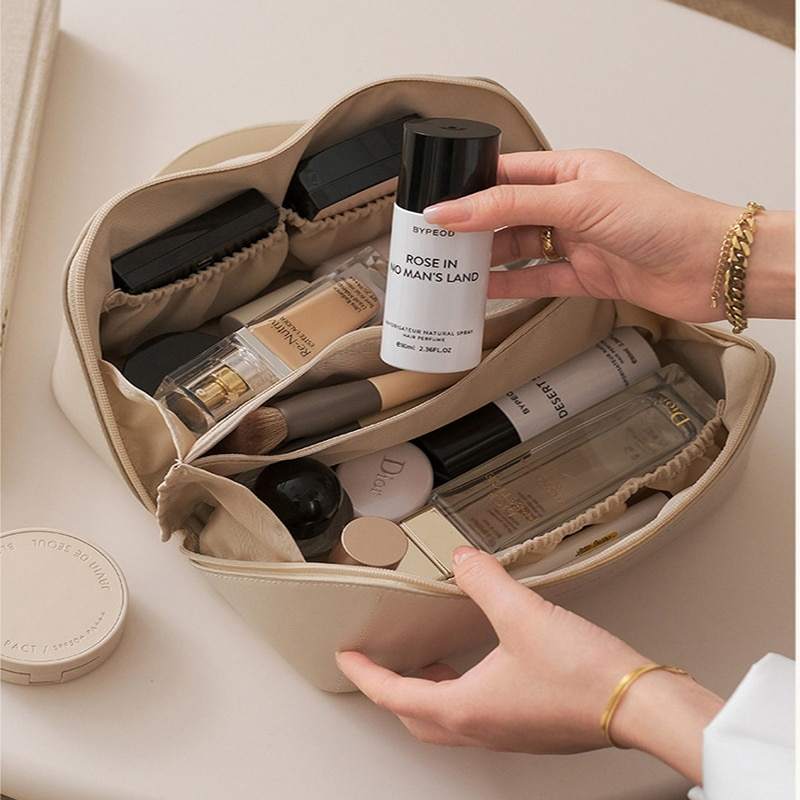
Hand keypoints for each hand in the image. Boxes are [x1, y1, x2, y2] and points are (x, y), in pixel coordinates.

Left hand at [337, 547, 722, 783]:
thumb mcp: (522, 613)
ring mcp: (508, 732)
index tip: (347, 659)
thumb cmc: (583, 675)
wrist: (639, 705)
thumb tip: (460, 558)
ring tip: (426, 659)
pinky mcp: (530, 727)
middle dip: (392, 689)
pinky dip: (462, 691)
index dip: (365, 674)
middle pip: (417, 717)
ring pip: (449, 719)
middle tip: (381, 663)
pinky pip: (479, 714)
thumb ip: (484, 580)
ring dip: (428, 691)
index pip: (395, 695)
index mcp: (468, 708)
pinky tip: (480, 665)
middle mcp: (483, 727)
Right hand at [422, 149, 793, 322]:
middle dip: (475, 226)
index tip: (437, 202)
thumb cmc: (662, 218)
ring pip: (521, 249)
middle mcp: (574, 204)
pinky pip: (539, 280)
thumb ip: (513, 205)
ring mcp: (579, 242)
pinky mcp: (586, 276)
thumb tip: (457, 207)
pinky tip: (486, 290)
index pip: (510, 173)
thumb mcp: (578, 200)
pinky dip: (512, 286)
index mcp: (574, 170)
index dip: (471, 187)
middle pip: (510, 213)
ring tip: (452, 267)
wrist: (709, 267)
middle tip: (437, 240)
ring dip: (490, 258)